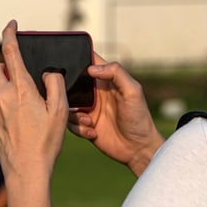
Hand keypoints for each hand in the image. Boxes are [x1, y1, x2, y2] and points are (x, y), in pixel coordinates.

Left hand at [0, 20, 69, 186]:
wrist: (26, 172)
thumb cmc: (45, 143)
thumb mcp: (59, 111)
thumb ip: (55, 85)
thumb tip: (47, 74)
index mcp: (20, 89)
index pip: (10, 52)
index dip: (9, 34)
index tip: (11, 25)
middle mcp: (2, 97)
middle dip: (7, 67)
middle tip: (23, 79)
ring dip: (10, 93)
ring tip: (29, 114)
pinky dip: (7, 110)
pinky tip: (22, 127)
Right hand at [68, 55, 163, 176]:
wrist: (137, 148)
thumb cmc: (139, 118)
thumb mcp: (133, 91)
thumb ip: (116, 73)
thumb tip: (92, 68)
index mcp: (106, 80)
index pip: (89, 62)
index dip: (78, 58)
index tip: (69, 62)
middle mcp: (95, 93)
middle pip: (71, 83)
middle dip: (66, 89)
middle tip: (74, 98)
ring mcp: (88, 109)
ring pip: (67, 104)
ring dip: (74, 113)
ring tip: (89, 120)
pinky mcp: (84, 125)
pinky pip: (70, 123)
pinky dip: (77, 127)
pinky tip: (93, 132)